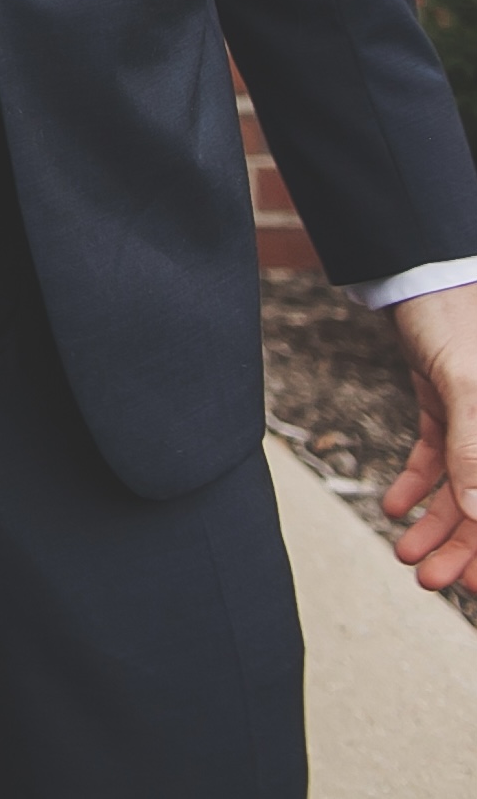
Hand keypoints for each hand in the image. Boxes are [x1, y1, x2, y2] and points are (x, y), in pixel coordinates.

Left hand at [382, 282, 476, 590]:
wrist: (421, 272)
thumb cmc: (458, 321)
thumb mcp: (468, 387)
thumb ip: (476, 450)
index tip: (476, 589)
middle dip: (461, 548)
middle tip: (427, 579)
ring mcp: (476, 421)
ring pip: (461, 489)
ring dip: (434, 525)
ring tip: (402, 552)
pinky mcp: (447, 406)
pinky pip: (435, 458)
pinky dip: (416, 485)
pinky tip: (395, 507)